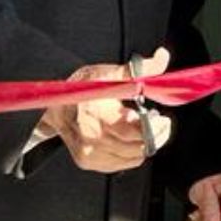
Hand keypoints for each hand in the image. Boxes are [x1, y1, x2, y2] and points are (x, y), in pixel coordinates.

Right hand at [40, 47, 171, 172]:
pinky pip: (123, 163)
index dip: (154, 127)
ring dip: (145, 143)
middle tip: (158, 121)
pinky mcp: (88, 162)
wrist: (57, 106)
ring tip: (143, 127)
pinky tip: (131, 137)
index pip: (134, 131)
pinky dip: (133, 153)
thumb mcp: (110, 73)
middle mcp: (90, 137)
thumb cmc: (83, 88)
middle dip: (154, 134)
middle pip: (137, 146)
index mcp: (96, 113)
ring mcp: (88, 153)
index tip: (163, 119)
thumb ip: (139, 68)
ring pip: (133, 157)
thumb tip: (162, 57)